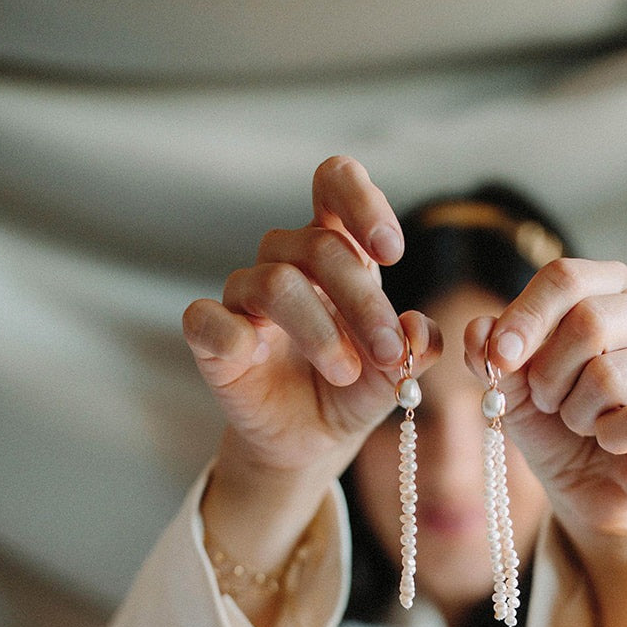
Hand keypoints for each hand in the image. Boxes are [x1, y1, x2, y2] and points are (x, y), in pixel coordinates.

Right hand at [183, 156, 440, 484]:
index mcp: (333, 251)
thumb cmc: (353, 389)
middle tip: (390, 353)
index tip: (391, 251)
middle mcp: (285, 263)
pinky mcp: (211, 336)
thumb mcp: (396, 373)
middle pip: (317, 247)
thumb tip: (421, 329)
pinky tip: (258, 357)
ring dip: (320, 330)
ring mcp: (243, 297)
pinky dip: (234, 335)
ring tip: (347, 373)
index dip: (361, 203)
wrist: (312, 440)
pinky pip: (206, 319)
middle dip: (363, 302)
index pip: (334, 185)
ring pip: (274, 282)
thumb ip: (417, 347)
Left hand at [464, 258, 626, 626]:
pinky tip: (613, 441)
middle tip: (548, 400)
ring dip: (579, 413)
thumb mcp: (513, 389)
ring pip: (612, 375)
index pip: (567, 278)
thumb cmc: (558, 424)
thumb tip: (480, 331)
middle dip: (549, 374)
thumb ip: (494, 356)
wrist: (593, 488)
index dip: (526, 318)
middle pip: (589, 321)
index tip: (499, 358)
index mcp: (613, 288)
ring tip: (584, 423)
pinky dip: (612, 438)